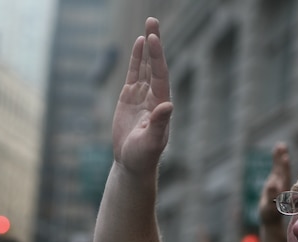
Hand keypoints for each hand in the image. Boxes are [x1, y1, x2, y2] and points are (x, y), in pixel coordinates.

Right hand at [112, 17, 172, 171]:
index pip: (160, 75)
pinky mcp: (129, 98)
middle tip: (153, 21)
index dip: (157, 57)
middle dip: (155, 43)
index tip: (153, 38)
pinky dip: (136, 59)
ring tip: (149, 26)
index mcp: (161, 103)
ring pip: (145, 66)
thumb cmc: (144, 156)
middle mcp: (154, 96)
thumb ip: (160, 123)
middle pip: (155, 65)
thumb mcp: (152, 141)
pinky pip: (134, 74)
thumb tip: (168, 105)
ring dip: (147, 47)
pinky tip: (138, 43)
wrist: (132, 164)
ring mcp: (142, 96)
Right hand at [259, 143, 290, 224]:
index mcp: (283, 190)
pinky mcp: (275, 180)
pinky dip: (277, 160)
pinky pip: (277, 168)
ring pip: (280, 167)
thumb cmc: (269, 214)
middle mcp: (282, 184)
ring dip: (280, 156)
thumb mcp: (269, 207)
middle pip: (283, 169)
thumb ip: (272, 196)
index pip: (285, 176)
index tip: (285, 158)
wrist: (271, 217)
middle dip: (282, 158)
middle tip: (282, 147)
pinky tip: (278, 151)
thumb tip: (273, 184)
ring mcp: (279, 182)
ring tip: (280, 145)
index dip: (284, 167)